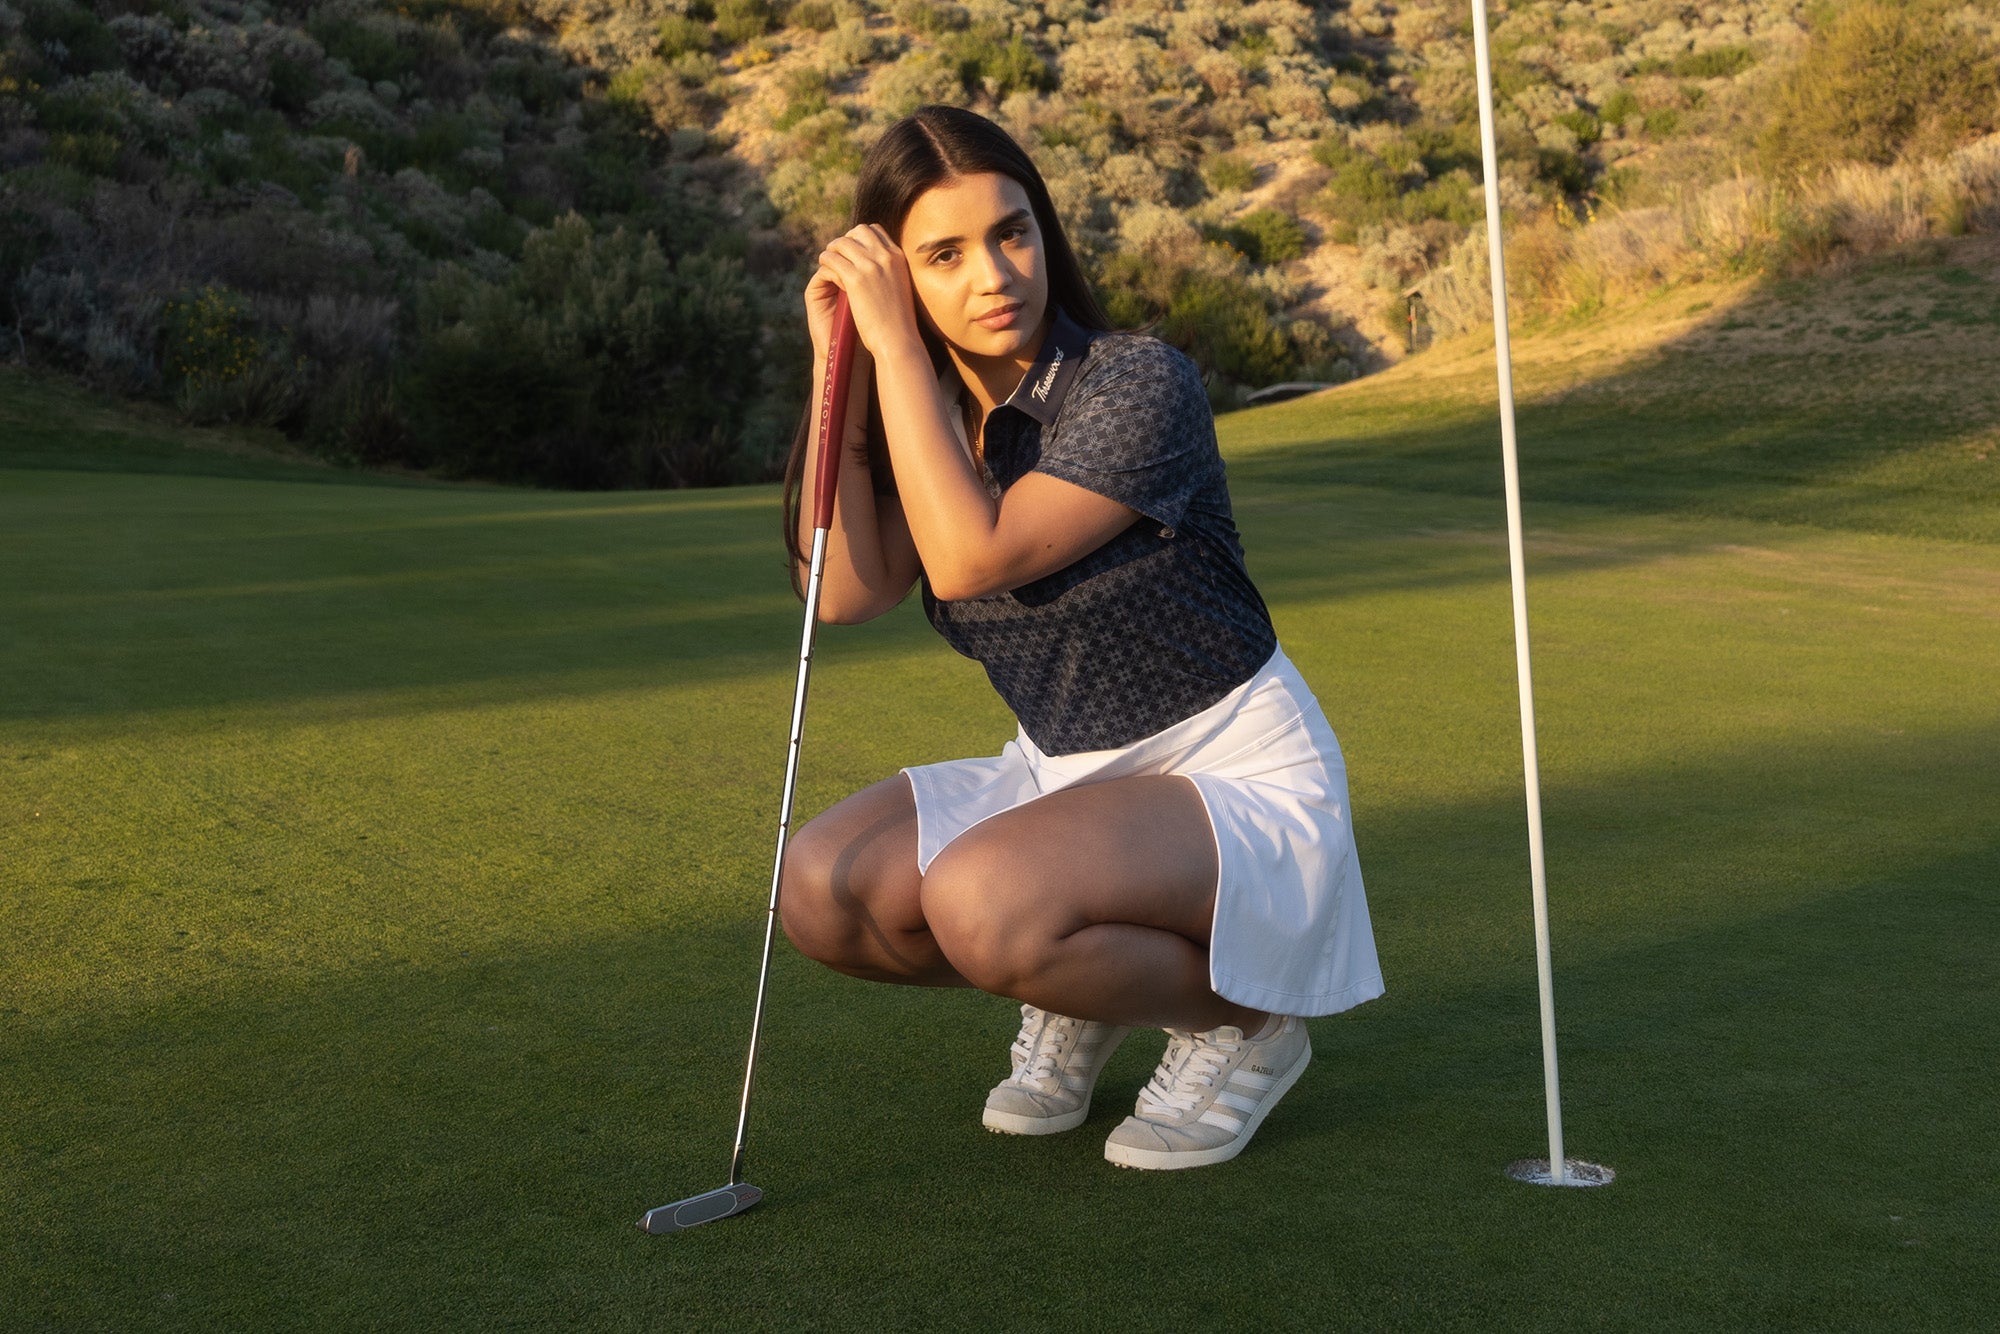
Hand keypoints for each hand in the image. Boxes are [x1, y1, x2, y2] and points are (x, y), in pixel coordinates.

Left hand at [807, 224, 922, 358]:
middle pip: (859, 231)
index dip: (860, 237)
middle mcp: (886, 256)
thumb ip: (890, 273)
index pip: (876, 231)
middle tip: (838, 253)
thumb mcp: (900, 288)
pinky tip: (825, 272)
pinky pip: (832, 259)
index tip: (852, 250)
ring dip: (832, 250)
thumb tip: (876, 269)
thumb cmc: (899, 322)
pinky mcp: (855, 279)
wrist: (898, 339)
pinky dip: (826, 262)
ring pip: (842, 242)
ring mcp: (870, 266)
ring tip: (828, 261)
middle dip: (846, 239)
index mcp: (898, 258)